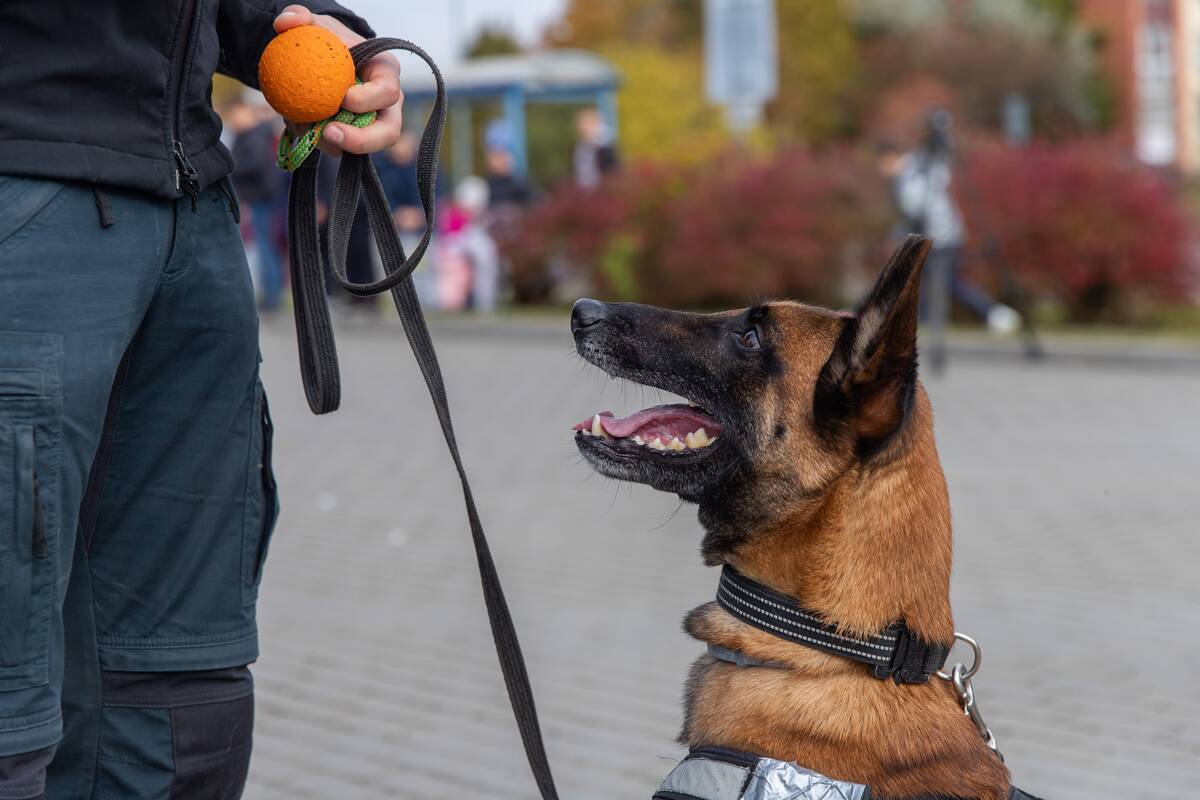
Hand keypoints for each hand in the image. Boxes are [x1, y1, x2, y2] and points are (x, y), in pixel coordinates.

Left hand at [273, 5, 402, 156]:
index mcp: (385, 73)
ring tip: (308, 133)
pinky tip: (300, 128)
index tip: (343, 99)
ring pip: (365, 148)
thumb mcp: (316, 26)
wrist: (321, 61)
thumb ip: (301, 18)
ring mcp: (374, 124)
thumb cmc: (327, 41)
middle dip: (362, 139)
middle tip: (329, 133)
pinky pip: (343, 149)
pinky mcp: (356, 137)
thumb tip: (284, 23)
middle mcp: (387, 104)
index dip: (369, 99)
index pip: (388, 91)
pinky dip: (321, 144)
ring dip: (335, 145)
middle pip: (388, 131)